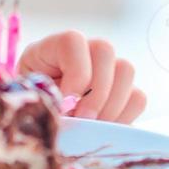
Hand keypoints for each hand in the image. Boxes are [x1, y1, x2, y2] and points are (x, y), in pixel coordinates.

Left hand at [16, 31, 146, 123]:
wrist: (41, 119)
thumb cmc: (32, 106)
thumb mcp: (31, 99)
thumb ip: (46, 100)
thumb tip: (69, 113)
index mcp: (53, 47)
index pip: (74, 41)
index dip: (76, 73)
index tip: (67, 103)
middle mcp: (84, 51)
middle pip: (105, 50)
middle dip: (97, 92)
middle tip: (83, 119)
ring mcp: (106, 68)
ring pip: (126, 71)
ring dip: (111, 106)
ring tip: (92, 126)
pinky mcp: (123, 91)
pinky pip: (138, 97)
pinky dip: (124, 118)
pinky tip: (103, 128)